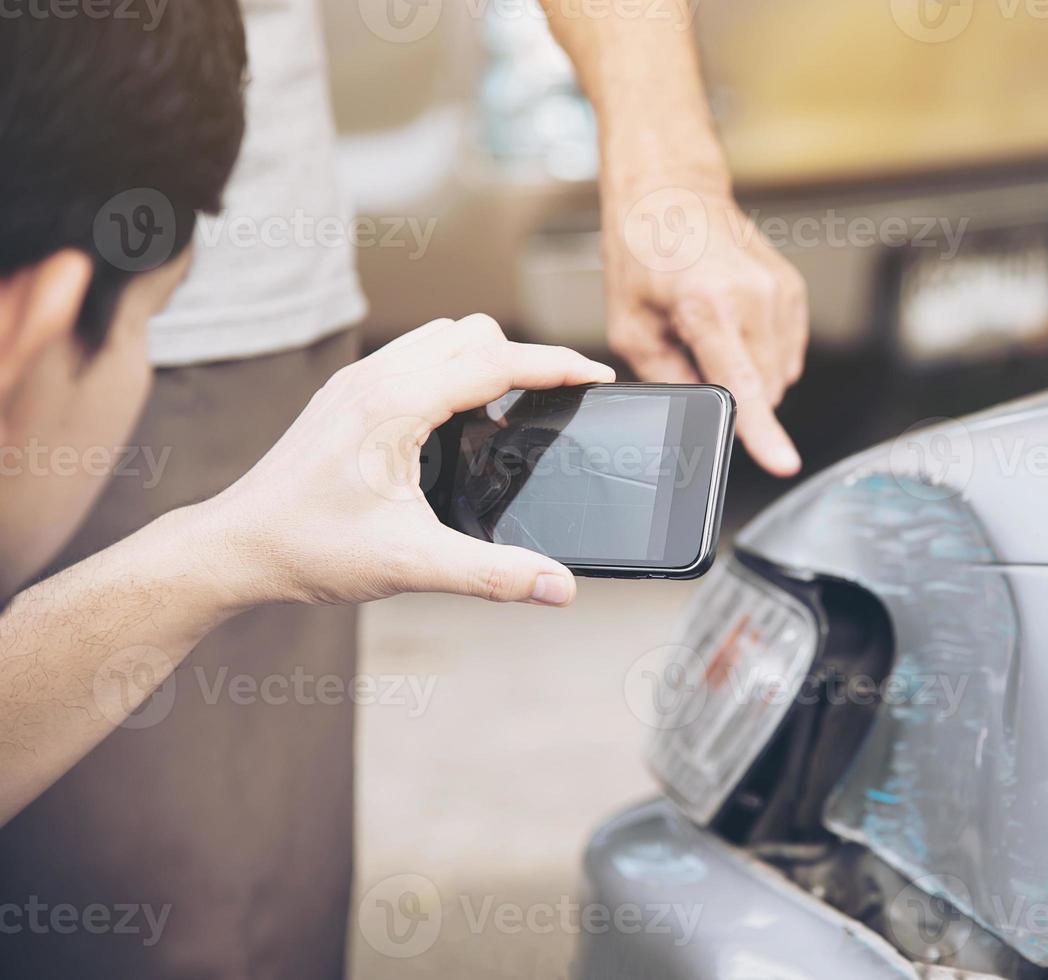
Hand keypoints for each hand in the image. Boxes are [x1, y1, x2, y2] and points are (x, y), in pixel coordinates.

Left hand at [197, 315, 615, 607]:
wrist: (235, 547)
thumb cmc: (309, 549)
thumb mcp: (412, 565)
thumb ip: (494, 575)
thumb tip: (559, 587)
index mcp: (395, 404)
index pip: (496, 360)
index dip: (556, 364)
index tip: (597, 377)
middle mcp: (375, 377)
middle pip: (475, 333)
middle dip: (526, 358)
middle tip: (560, 400)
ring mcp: (357, 380)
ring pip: (443, 335)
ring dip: (487, 357)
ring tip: (517, 406)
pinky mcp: (347, 393)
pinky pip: (416, 354)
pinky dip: (452, 368)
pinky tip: (459, 420)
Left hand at [604, 184, 808, 476]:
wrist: (672, 192)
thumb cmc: (644, 250)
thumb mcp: (630, 325)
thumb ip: (667, 378)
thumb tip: (696, 412)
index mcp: (708, 306)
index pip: (743, 385)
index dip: (762, 432)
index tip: (782, 462)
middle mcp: (754, 297)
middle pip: (762, 389)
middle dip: (734, 392)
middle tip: (694, 354)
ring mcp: (780, 292)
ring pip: (779, 374)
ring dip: (749, 372)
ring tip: (711, 331)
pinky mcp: (793, 290)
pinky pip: (788, 351)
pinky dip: (762, 352)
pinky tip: (733, 324)